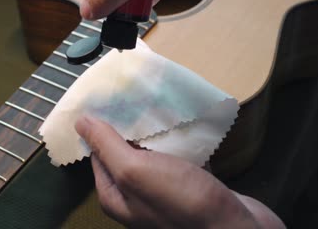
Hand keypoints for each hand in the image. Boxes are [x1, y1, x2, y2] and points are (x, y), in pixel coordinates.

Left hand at [75, 116, 285, 228]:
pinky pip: (178, 158)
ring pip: (154, 155)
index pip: (99, 154)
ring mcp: (163, 192)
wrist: (236, 228)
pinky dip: (180, 142)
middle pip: (126, 153)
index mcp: (115, 194)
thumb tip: (80, 122)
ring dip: (157, 133)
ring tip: (160, 106)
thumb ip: (108, 146)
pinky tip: (184, 124)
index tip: (110, 103)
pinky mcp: (189, 187)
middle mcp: (135, 196)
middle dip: (131, 127)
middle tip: (137, 100)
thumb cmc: (182, 202)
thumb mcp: (135, 171)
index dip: (102, 129)